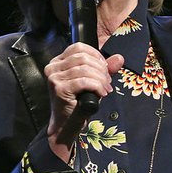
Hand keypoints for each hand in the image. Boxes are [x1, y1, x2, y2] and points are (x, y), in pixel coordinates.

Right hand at [44, 43, 123, 160]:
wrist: (66, 125)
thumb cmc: (78, 103)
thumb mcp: (93, 82)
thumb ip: (105, 69)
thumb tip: (119, 58)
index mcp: (57, 62)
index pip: (79, 47)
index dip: (96, 55)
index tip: (105, 68)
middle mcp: (52, 67)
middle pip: (83, 57)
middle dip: (101, 69)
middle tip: (107, 82)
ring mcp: (54, 78)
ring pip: (85, 69)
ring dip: (101, 79)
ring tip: (105, 89)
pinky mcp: (59, 89)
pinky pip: (84, 81)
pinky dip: (97, 86)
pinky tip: (101, 94)